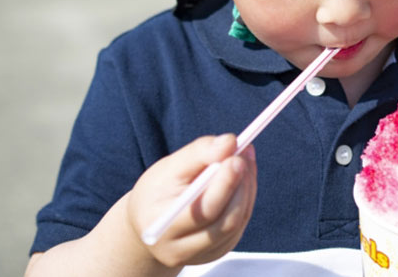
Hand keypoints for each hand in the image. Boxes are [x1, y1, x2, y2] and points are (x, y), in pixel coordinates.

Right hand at [126, 134, 256, 269]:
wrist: (149, 222)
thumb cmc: (158, 190)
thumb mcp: (168, 167)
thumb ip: (198, 152)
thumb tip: (230, 142)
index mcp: (163, 226)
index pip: (204, 211)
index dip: (225, 184)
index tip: (236, 157)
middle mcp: (181, 249)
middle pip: (226, 221)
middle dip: (241, 184)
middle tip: (245, 153)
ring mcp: (202, 254)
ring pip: (238, 220)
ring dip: (247, 187)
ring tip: (244, 158)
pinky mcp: (218, 251)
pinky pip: (241, 223)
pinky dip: (246, 196)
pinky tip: (242, 176)